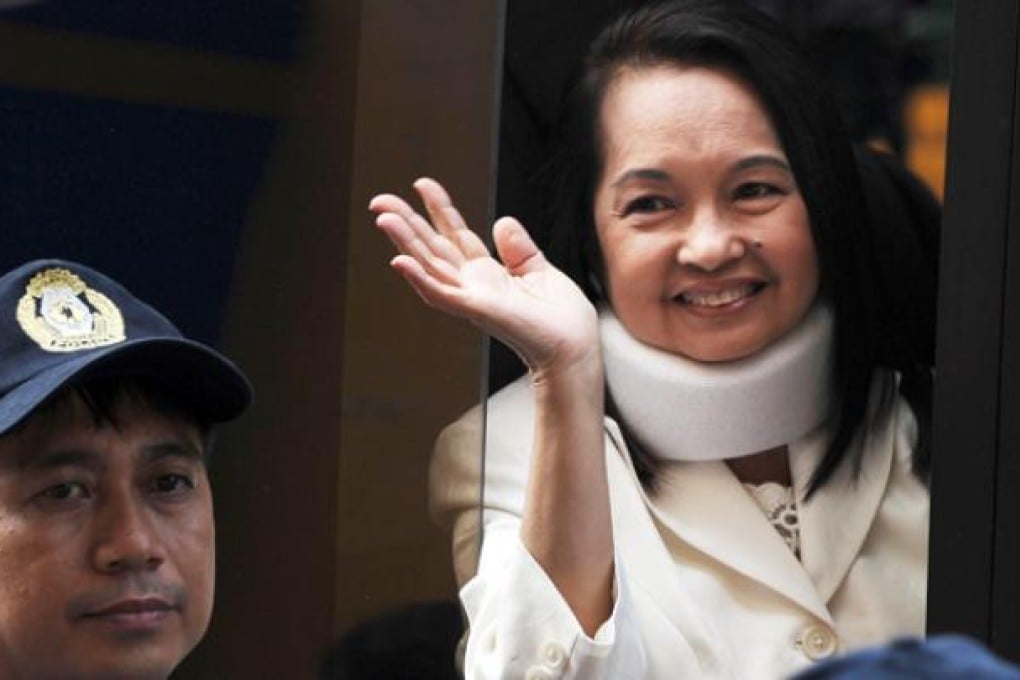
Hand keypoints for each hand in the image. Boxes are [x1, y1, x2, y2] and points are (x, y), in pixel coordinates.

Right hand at [369, 178, 597, 374]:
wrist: (574, 348)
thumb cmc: (562, 320)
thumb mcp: (541, 271)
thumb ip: (520, 248)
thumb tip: (502, 221)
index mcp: (488, 274)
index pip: (455, 235)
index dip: (438, 208)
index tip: (422, 184)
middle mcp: (473, 285)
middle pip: (432, 247)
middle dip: (406, 222)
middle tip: (379, 200)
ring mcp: (471, 298)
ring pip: (429, 266)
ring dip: (404, 243)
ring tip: (383, 218)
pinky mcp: (477, 310)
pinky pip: (441, 294)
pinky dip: (419, 278)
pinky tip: (400, 261)